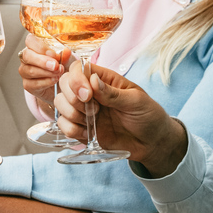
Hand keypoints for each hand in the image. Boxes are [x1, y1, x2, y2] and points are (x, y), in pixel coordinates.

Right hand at [18, 34, 71, 104]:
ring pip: (30, 70)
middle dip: (43, 61)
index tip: (54, 54)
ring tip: (58, 73)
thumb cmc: (59, 68)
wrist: (60, 85)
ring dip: (47, 72)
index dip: (40, 47)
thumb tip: (66, 51)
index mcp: (33, 47)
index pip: (30, 40)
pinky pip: (34, 83)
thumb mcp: (65, 59)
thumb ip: (64, 55)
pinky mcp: (27, 84)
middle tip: (56, 65)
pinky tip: (54, 80)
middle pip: (27, 55)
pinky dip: (46, 82)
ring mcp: (24, 71)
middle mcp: (26, 58)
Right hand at [56, 62, 187, 177]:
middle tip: (93, 110)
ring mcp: (84, 110)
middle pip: (64, 84)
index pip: (79, 68)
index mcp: (104, 80)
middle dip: (72, 98)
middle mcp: (90, 92)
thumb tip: (93, 80)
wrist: (153, 144)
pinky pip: (63, 125)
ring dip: (71, 114)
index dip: (76, 79)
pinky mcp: (82, 129)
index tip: (87, 94)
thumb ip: (113, 93)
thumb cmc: (149, 116)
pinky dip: (71, 130)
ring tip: (92, 121)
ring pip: (60, 104)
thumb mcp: (136, 102)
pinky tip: (88, 133)